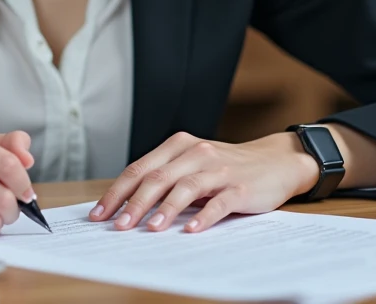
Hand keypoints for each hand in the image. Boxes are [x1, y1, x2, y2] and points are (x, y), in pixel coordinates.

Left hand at [88, 131, 318, 233]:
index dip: (117, 192)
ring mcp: (219, 169)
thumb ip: (166, 178)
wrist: (275, 160)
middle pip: (158, 177)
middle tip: (118, 226)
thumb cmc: (227, 167)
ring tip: (150, 229)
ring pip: (185, 187)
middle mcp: (196, 153)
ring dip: (165, 209)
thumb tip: (127, 206)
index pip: (140, 169)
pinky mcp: (240, 186)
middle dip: (134, 203)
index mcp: (179, 145)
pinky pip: (219, 202)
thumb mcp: (193, 165)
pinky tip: (191, 230)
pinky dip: (204, 216)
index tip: (99, 214)